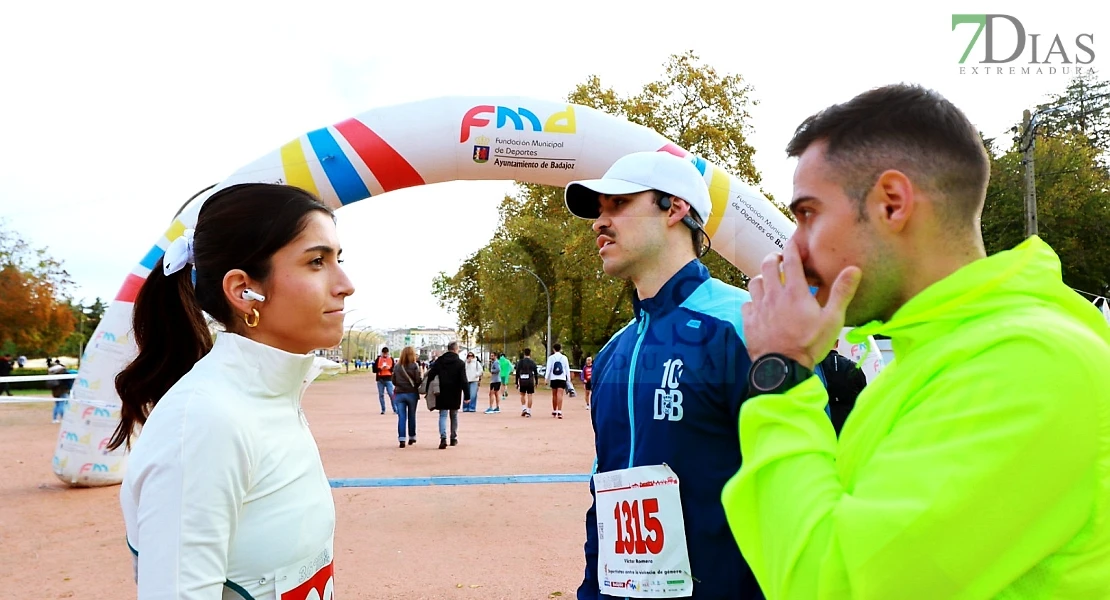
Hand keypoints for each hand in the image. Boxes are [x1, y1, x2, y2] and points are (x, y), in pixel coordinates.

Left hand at [741, 238, 860, 369]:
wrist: (783, 368)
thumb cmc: (810, 344)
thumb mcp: (832, 319)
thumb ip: (841, 292)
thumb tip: (854, 269)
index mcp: (794, 292)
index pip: (791, 260)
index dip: (791, 248)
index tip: (793, 243)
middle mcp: (773, 295)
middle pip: (768, 265)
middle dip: (774, 258)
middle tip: (780, 260)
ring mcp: (759, 308)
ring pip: (754, 282)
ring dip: (762, 278)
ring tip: (769, 282)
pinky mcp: (749, 321)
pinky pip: (746, 303)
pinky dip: (752, 301)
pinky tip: (759, 307)